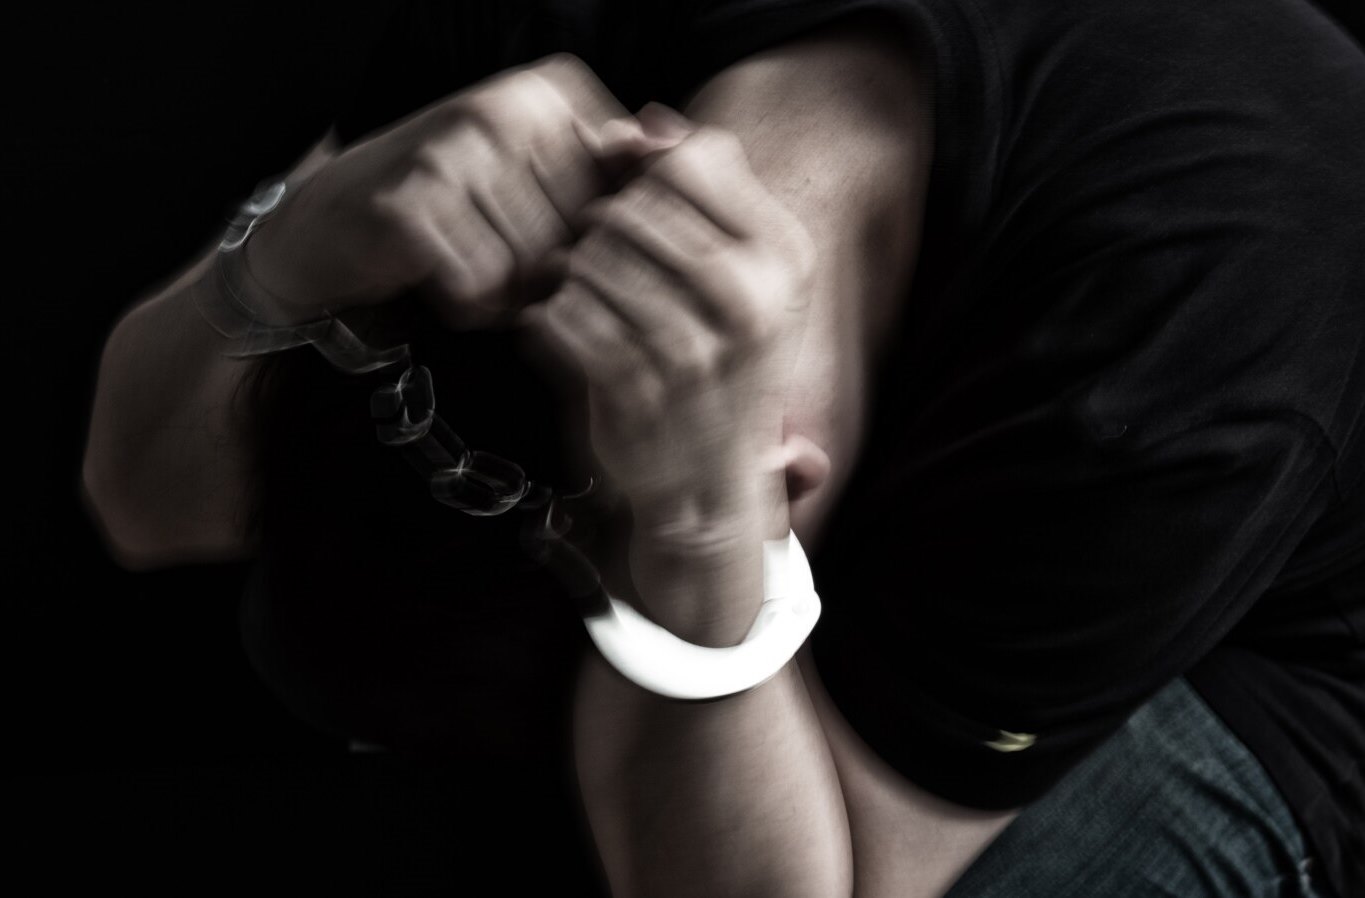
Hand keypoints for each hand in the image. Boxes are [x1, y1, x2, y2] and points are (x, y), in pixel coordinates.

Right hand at [244, 54, 659, 327]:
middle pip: (580, 238)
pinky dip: (468, 304)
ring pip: (533, 268)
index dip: (596, 247)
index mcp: (549, 92)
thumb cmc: (457, 209)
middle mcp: (504, 108)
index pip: (622, 198)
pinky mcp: (413, 200)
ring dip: (509, 294)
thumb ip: (609, 169)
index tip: (556, 243)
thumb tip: (677, 145)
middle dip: (551, 276)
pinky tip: (445, 280)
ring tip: (474, 268)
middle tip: (504, 261)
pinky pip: (480, 285)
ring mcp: (454, 148)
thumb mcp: (540, 179)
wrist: (335, 223)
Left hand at [522, 108, 816, 549]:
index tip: (628, 193)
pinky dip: (550, 319)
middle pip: (632, 207)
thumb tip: (647, 121)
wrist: (707, 490)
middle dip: (602, 227)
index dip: (645, 168)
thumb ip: (699, 194)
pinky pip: (560, 313)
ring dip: (573, 273)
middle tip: (602, 260)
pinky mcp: (632, 387)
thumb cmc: (718, 370)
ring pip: (591, 256)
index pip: (695, 160)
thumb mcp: (741, 281)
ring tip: (587, 299)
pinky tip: (565, 332)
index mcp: (783, 261)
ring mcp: (690, 348)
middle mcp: (747, 302)